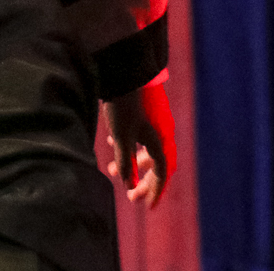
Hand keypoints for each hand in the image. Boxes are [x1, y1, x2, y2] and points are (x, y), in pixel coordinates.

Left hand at [103, 82, 175, 206]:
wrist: (125, 68)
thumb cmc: (122, 104)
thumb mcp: (120, 136)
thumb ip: (125, 162)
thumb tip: (129, 185)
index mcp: (160, 141)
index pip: (162, 173)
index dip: (154, 191)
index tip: (147, 206)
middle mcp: (162, 132)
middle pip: (156, 163)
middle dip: (143, 181)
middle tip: (130, 196)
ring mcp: (155, 120)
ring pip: (146, 148)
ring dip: (133, 162)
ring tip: (113, 171)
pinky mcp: (146, 109)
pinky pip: (141, 134)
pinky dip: (129, 145)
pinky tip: (111, 143)